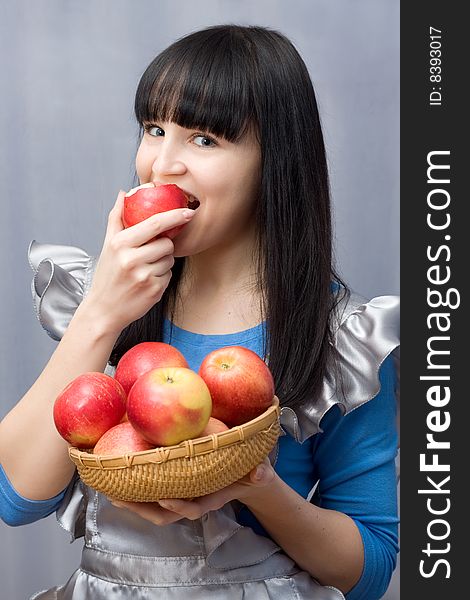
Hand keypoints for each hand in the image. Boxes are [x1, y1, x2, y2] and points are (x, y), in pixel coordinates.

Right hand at [81, 190, 194, 334]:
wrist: (104, 310)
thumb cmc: (108, 275)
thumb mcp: (108, 245)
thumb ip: (117, 217)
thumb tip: (124, 193)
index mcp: (120, 244)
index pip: (154, 224)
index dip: (174, 216)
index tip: (188, 211)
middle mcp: (131, 259)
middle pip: (167, 243)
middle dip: (163, 246)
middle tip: (149, 253)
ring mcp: (143, 276)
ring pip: (170, 259)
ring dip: (163, 261)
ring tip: (145, 269)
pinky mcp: (154, 290)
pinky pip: (169, 275)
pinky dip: (162, 276)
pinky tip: (147, 281)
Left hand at [110, 457, 276, 525]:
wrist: (245, 477)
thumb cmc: (249, 472)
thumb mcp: (259, 471)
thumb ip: (259, 472)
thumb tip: (260, 472)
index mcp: (210, 497)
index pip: (192, 508)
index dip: (178, 506)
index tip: (165, 498)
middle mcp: (192, 499)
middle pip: (164, 513)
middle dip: (141, 508)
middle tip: (120, 497)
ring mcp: (182, 495)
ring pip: (153, 507)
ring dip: (132, 501)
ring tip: (112, 491)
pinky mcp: (174, 486)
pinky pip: (153, 492)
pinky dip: (136, 489)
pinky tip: (122, 477)